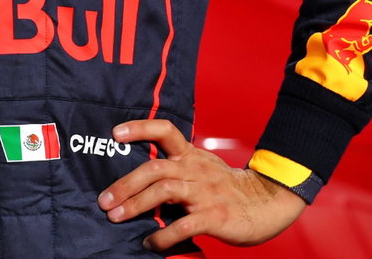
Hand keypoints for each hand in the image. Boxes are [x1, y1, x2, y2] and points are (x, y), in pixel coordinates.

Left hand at [97, 120, 305, 252]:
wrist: (268, 202)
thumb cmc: (229, 187)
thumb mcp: (203, 166)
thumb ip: (177, 166)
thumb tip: (140, 175)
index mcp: (191, 156)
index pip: (165, 131)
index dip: (140, 129)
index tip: (115, 134)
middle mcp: (195, 170)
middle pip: (155, 168)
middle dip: (125, 183)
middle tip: (104, 201)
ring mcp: (205, 193)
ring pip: (164, 191)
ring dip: (136, 204)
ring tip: (117, 217)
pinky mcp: (214, 216)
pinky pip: (184, 225)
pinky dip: (164, 235)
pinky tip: (150, 242)